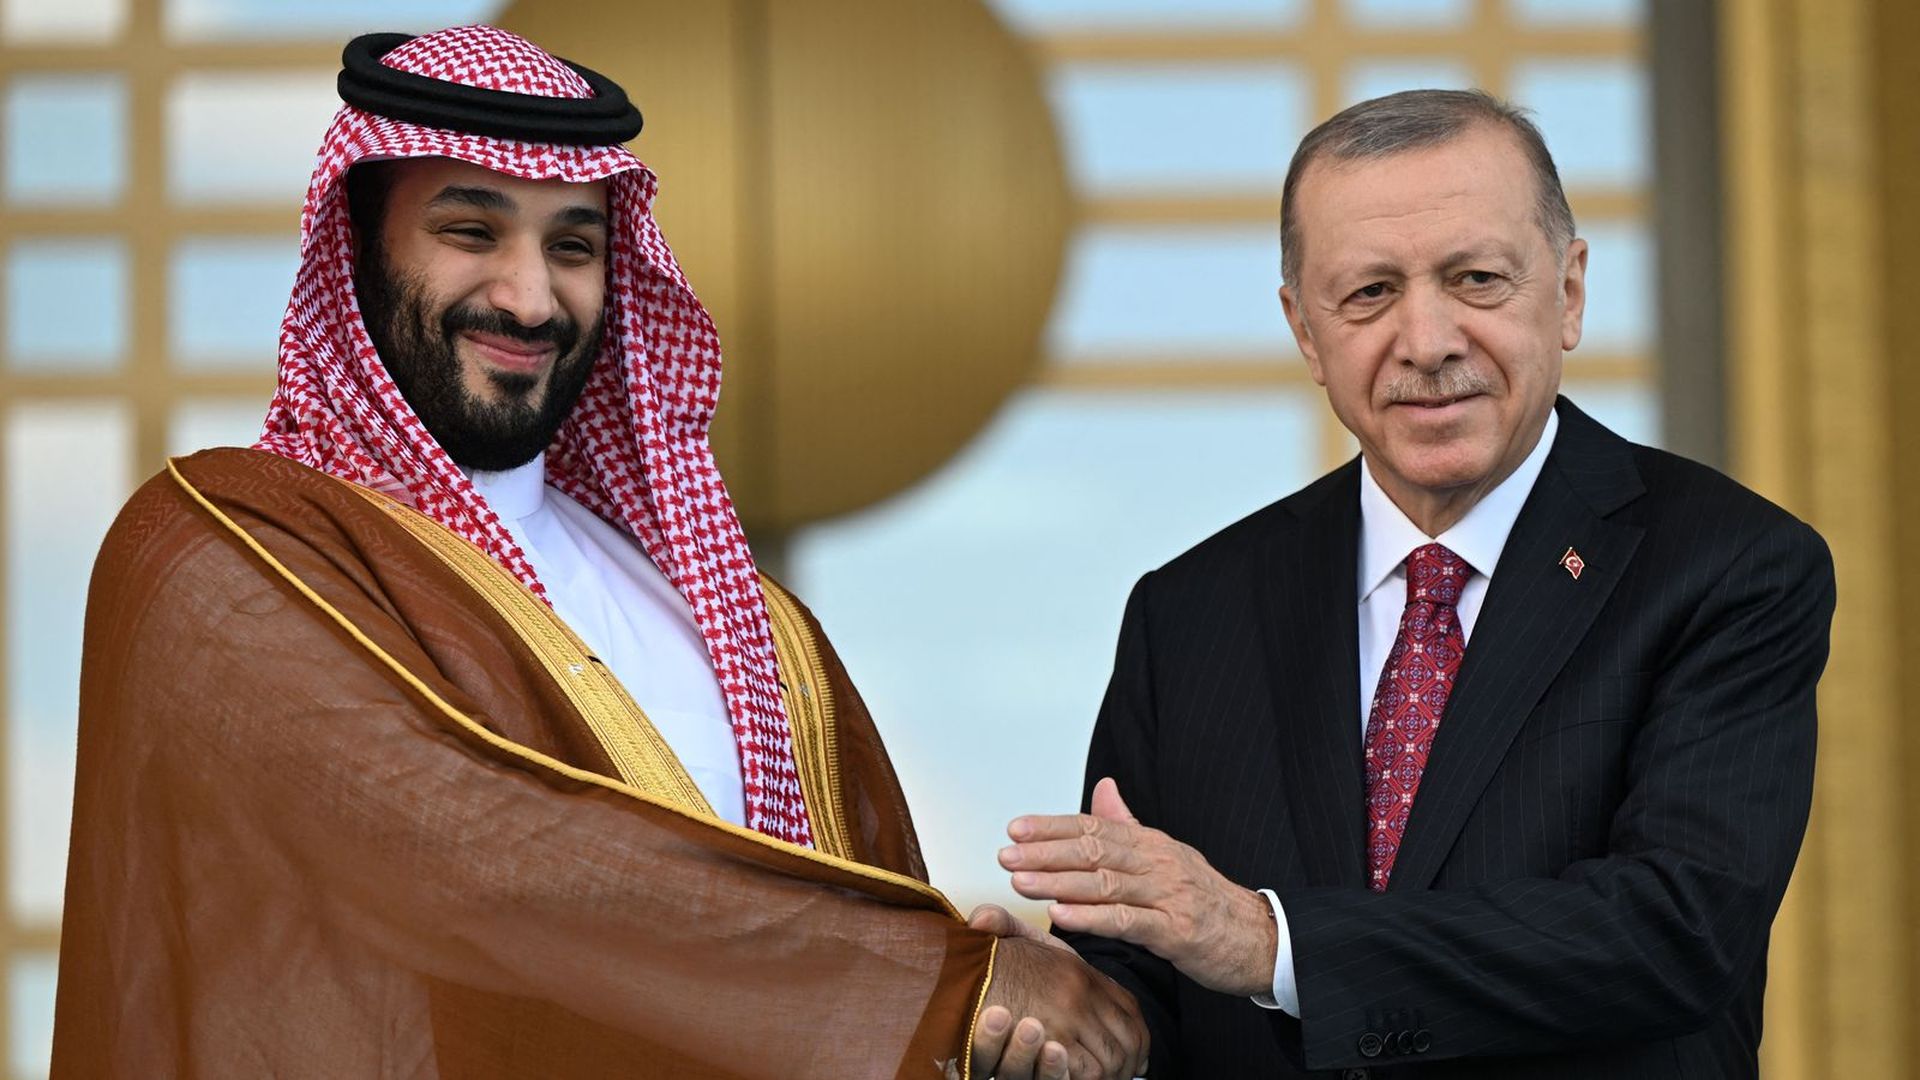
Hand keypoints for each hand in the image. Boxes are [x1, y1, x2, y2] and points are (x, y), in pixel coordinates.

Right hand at [965, 904, 1146, 1079]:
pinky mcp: (1054, 1044)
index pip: (1127, 1005)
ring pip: (1113, 1057)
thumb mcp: (995, 935)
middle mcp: (1078, 991)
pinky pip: (1089, 1070)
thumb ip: (1002, 924)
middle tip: (1127, 1072)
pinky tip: (1083, 1075)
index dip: (1133, 1030)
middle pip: (1128, 1033)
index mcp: (1074, 968)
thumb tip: (985, 918)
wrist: (953, 976)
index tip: (1134, 1047)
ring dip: (1114, 1072)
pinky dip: (1091, 1078)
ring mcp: (1068, 1018)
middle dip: (1130, 1059)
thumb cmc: (974, 964)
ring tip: (1111, 1077)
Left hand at [1001, 777, 1276, 997]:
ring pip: (1104, 883)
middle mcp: (1158, 862)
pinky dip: (1091, 917)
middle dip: (1045, 852)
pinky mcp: (1175, 931)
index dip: (1052, 826)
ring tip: (1021, 883)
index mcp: (1152, 843)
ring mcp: (1168, 895)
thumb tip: (1102, 788)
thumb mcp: (1168, 856)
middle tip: (1006, 855)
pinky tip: (1061, 916)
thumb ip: (1129, 826)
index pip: (1094, 826)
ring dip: (1058, 882)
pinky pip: (1127, 921)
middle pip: (1094, 850)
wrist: (1259, 938)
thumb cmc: (1206, 900)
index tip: (1015, 829)